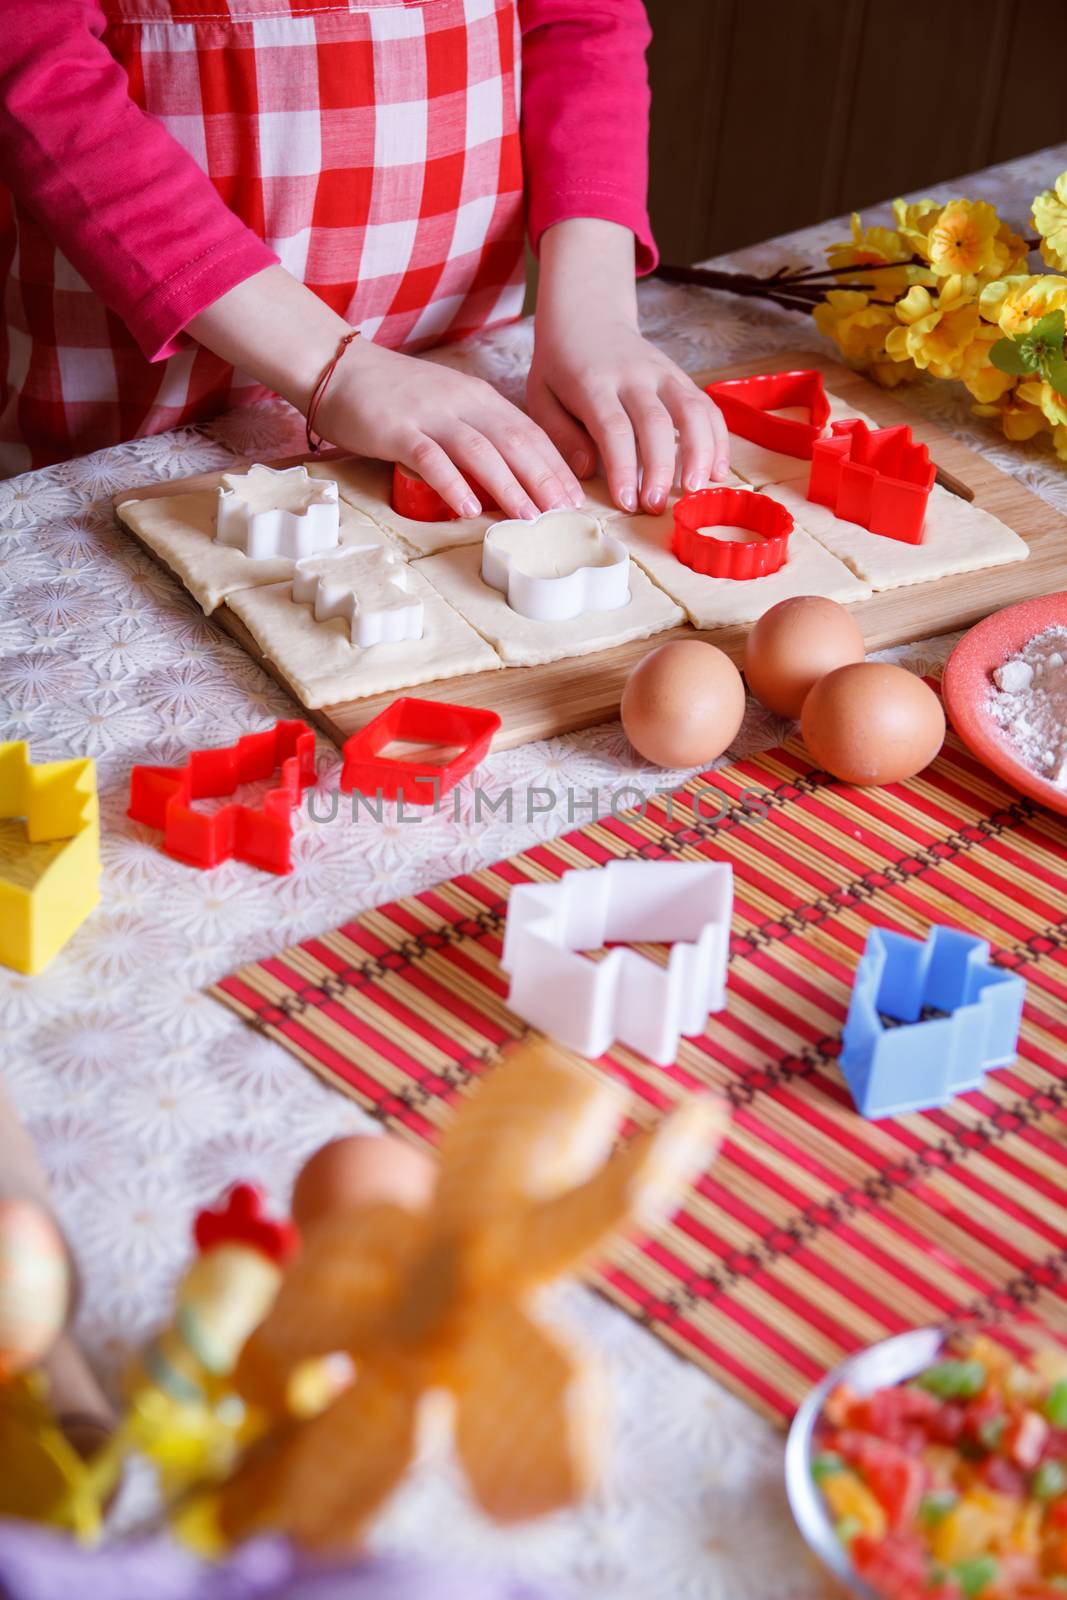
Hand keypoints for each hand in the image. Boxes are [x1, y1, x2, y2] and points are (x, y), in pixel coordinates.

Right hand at [318, 337, 582, 520]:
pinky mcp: (398, 430)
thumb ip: (476, 433)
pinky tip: (470, 508)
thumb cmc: (393, 396)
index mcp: (478, 397)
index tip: (576, 496)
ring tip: (529, 517)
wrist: (337, 367)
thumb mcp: (447, 407)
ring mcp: (430, 415)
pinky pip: (431, 459)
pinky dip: (453, 484)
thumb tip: (507, 477)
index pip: (529, 431)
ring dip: (508, 485)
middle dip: (544, 478)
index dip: (555, 464)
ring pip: (480, 451)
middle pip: (514, 440)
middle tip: (565, 511)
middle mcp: (461, 403)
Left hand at [528, 219, 729, 513]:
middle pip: (656, 423)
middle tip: (656, 508)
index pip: (614, 429)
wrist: (586, 314)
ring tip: (697, 490)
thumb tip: (588, 471)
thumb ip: (561, 434)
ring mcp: (663, 373)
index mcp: (593, 382)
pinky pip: (707, 407)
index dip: (624, 468)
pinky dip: (717, 439)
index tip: (627, 503)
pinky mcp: (681, 376)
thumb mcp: (541, 396)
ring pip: (692, 411)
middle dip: (660, 470)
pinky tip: (717, 471)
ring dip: (700, 453)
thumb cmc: (559, 365)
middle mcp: (633, 375)